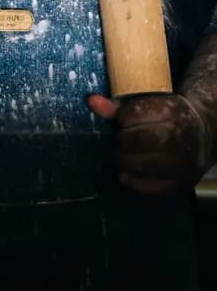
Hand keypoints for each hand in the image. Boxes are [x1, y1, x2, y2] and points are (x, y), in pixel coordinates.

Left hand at [87, 92, 210, 195]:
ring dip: (124, 162)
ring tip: (121, 156)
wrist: (199, 135)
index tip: (122, 122)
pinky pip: (150, 188)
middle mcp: (179, 137)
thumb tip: (91, 102)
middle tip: (117, 142)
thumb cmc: (166, 116)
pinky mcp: (179, 184)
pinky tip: (126, 174)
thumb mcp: (147, 104)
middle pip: (139, 141)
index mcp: (171, 111)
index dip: (123, 118)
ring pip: (143, 166)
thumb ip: (117, 106)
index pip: (137, 114)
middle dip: (121, 142)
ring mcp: (181, 163)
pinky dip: (133, 183)